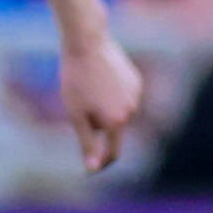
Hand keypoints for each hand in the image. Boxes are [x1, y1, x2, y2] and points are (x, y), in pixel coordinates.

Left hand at [59, 36, 144, 174]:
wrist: (87, 43)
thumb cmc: (76, 80)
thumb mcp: (76, 115)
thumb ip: (87, 143)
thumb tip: (93, 168)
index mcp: (116, 122)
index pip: (112, 152)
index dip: (100, 162)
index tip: (87, 169)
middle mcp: (132, 111)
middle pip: (112, 130)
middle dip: (96, 125)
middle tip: (77, 104)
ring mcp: (136, 95)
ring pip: (117, 112)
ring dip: (103, 109)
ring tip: (87, 88)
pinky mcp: (136, 80)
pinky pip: (122, 97)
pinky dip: (110, 94)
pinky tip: (98, 79)